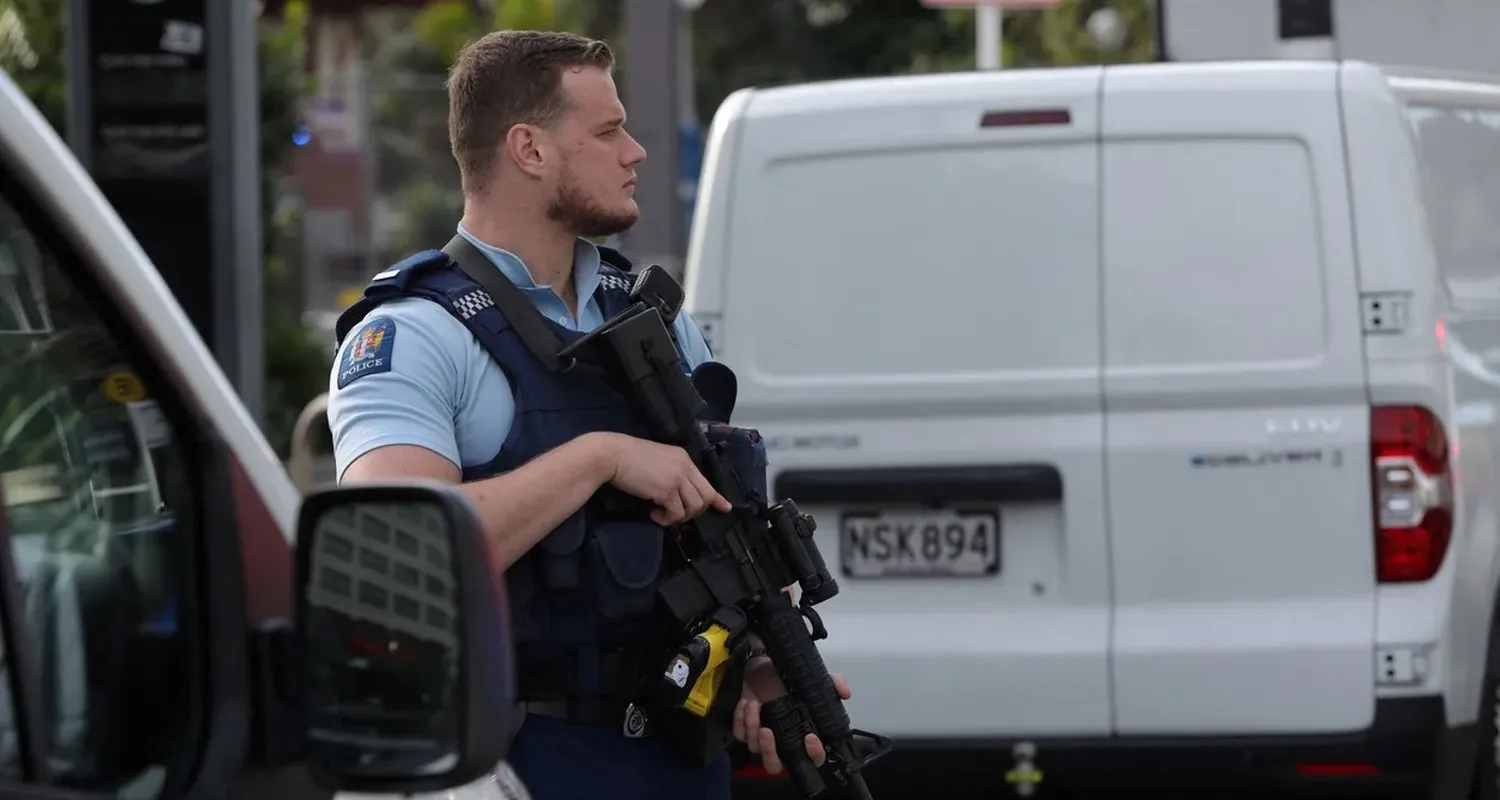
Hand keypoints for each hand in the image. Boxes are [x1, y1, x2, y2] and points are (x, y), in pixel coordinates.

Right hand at [590, 432, 730, 525]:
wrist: (612, 455)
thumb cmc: (628, 458)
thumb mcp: (658, 460)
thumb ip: (672, 473)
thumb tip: (676, 493)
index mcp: (683, 457)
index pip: (706, 480)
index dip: (716, 497)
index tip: (725, 507)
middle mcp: (685, 466)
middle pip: (705, 496)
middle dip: (694, 511)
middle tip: (675, 514)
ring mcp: (677, 478)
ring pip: (693, 507)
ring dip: (679, 517)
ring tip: (662, 514)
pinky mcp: (667, 490)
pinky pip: (677, 513)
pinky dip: (667, 519)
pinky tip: (654, 514)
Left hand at [733, 657, 852, 774]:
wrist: (759, 663)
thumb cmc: (785, 675)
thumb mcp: (810, 677)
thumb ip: (831, 683)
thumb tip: (844, 693)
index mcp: (801, 732)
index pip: (812, 758)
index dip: (813, 754)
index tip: (809, 737)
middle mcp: (782, 741)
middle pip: (775, 766)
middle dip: (769, 752)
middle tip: (766, 730)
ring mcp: (761, 737)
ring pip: (755, 748)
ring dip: (752, 725)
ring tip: (755, 703)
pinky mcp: (743, 729)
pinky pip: (739, 734)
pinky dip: (741, 719)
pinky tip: (746, 702)